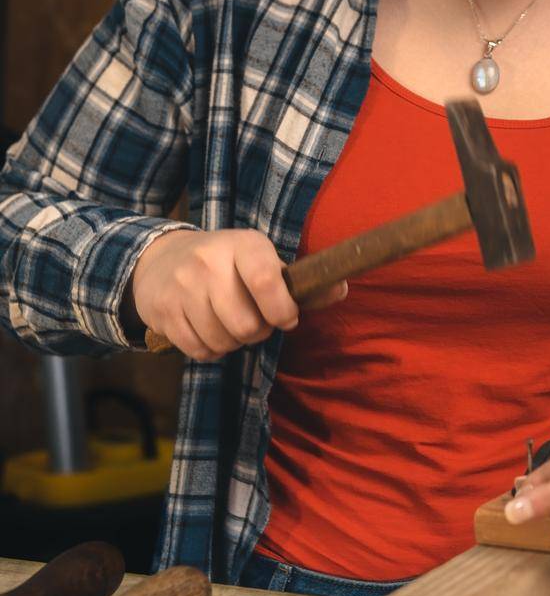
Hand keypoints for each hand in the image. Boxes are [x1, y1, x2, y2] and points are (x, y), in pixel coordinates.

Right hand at [129, 228, 346, 360]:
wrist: (161, 260)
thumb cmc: (226, 263)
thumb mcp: (260, 259)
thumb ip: (300, 280)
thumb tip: (341, 288)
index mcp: (243, 245)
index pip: (266, 280)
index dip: (282, 309)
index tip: (286, 317)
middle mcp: (210, 262)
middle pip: (246, 324)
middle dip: (257, 332)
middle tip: (254, 320)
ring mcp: (183, 287)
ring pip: (223, 341)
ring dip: (233, 342)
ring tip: (230, 324)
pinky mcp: (163, 312)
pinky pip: (199, 351)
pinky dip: (211, 350)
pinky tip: (209, 331)